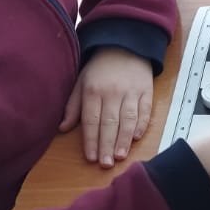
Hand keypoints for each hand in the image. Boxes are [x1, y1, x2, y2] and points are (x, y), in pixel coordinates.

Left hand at [60, 47, 153, 168]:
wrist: (124, 45)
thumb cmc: (99, 67)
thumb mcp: (81, 82)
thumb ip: (73, 106)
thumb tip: (62, 128)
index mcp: (93, 91)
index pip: (91, 120)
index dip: (91, 140)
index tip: (91, 157)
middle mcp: (112, 92)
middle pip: (109, 123)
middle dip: (107, 145)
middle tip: (106, 164)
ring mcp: (131, 91)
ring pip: (128, 119)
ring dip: (124, 139)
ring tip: (120, 156)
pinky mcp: (146, 90)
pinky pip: (145, 110)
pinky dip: (142, 124)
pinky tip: (137, 138)